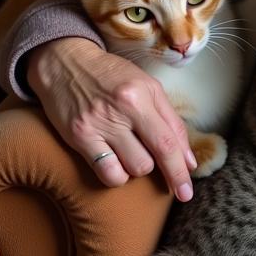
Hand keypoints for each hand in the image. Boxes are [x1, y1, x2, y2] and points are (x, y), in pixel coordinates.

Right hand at [27, 37, 197, 200]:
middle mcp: (122, 111)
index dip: (180, 170)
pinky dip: (117, 175)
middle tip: (161, 167)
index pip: (169, 142)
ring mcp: (98, 125)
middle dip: (163, 170)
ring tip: (132, 151)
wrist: (67, 63)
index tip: (187, 192)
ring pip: (132, 169)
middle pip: (152, 159)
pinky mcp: (79, 137)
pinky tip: (116, 162)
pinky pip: (106, 173)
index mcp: (143, 96)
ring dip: (138, 167)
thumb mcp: (150, 87)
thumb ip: (172, 122)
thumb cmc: (114, 76)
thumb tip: (188, 160)